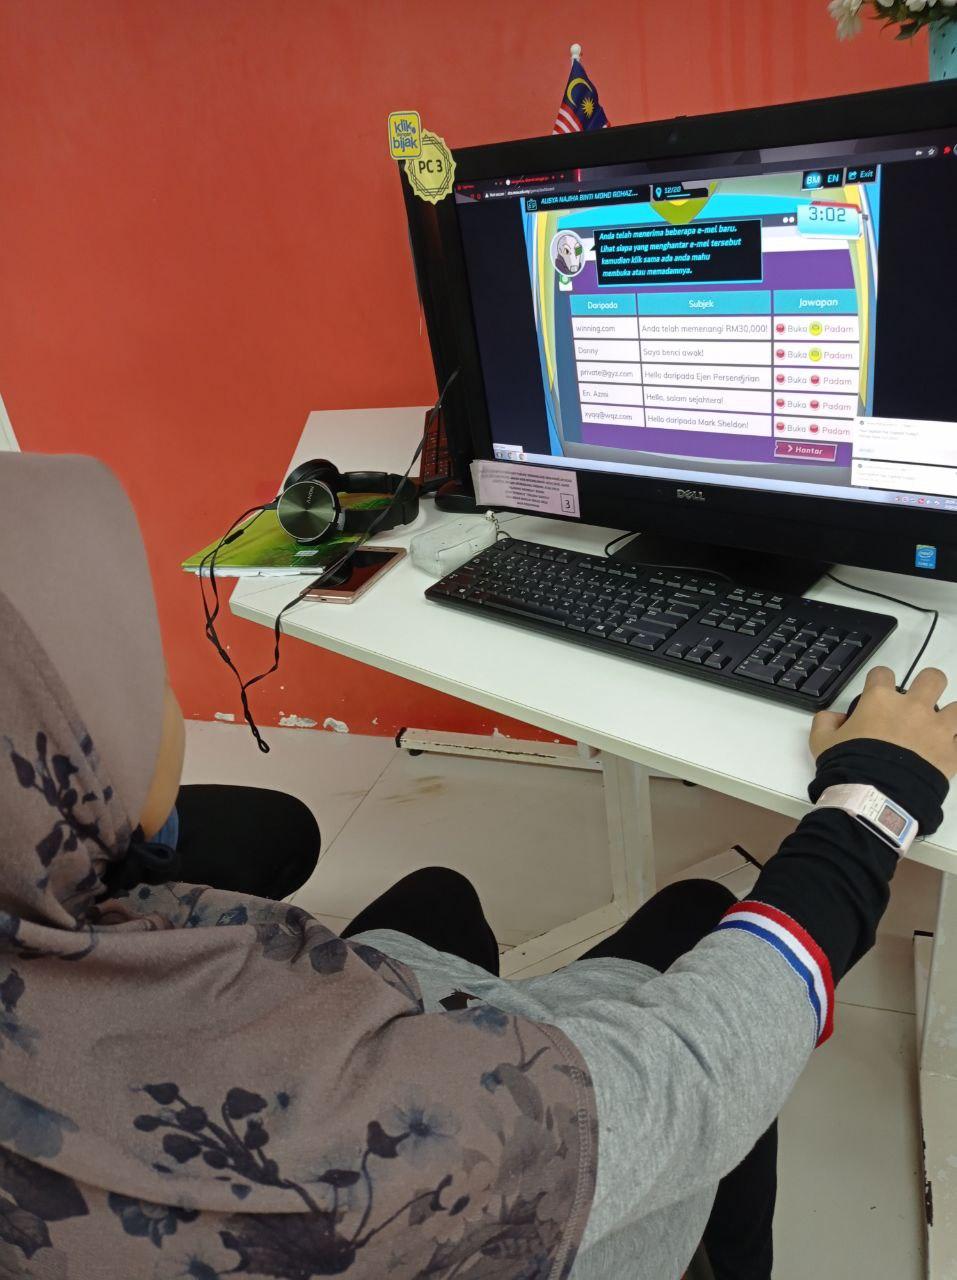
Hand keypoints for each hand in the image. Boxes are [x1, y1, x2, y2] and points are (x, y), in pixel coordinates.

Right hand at [810, 666, 956, 779]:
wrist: (874, 798)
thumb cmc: (847, 765)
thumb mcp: (821, 743)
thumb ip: (825, 722)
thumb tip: (835, 717)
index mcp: (880, 700)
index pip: (882, 673)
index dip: (879, 681)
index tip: (877, 693)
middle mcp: (913, 708)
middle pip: (933, 679)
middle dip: (927, 686)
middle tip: (918, 703)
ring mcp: (936, 730)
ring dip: (949, 717)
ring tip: (939, 730)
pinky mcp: (951, 754)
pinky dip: (954, 748)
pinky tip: (946, 754)